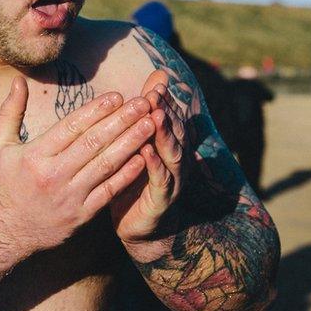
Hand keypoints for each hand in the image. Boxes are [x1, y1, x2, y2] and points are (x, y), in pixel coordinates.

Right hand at [0, 77, 156, 253]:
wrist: (7, 231)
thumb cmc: (6, 183)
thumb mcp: (1, 145)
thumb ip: (11, 112)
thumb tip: (17, 80)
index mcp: (35, 155)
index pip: (71, 127)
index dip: (96, 110)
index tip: (117, 96)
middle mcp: (53, 174)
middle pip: (93, 142)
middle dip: (121, 120)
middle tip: (144, 103)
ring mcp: (69, 196)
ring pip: (105, 165)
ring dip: (131, 143)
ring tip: (150, 124)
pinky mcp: (81, 215)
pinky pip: (109, 191)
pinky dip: (127, 174)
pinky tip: (144, 157)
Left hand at [109, 69, 186, 251]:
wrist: (137, 226)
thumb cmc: (133, 179)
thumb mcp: (135, 146)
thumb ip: (139, 120)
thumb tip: (142, 88)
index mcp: (171, 146)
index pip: (171, 118)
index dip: (165, 101)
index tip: (155, 84)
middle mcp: (177, 160)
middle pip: (176, 131)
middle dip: (166, 111)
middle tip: (154, 94)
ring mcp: (173, 180)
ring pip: (172, 153)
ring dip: (164, 135)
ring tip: (155, 117)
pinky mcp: (162, 200)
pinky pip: (161, 180)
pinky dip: (154, 165)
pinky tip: (146, 152)